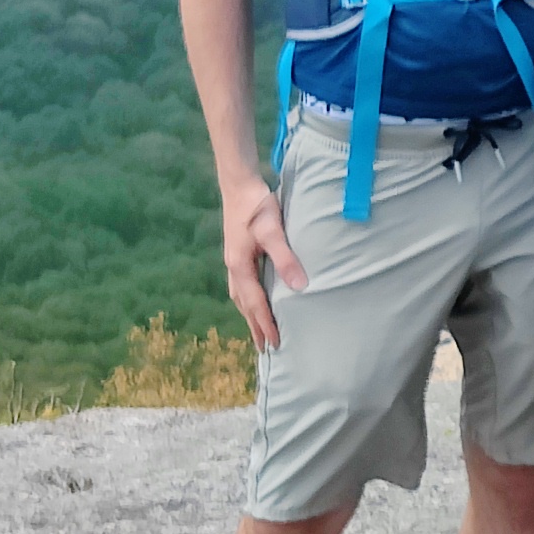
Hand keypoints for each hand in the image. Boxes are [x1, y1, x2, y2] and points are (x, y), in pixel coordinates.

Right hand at [220, 181, 308, 351]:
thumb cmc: (257, 205)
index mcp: (239, 266)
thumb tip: (299, 286)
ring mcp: (234, 261)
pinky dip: (249, 299)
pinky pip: (242, 285)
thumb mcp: (273, 231)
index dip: (265, 325)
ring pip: (241, 296)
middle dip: (255, 327)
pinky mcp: (238, 253)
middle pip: (245, 305)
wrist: (239, 184)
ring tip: (259, 331)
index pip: (255, 304)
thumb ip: (285, 258)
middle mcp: (233, 268)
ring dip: (250, 315)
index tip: (275, 344)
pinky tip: (256, 300)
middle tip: (266, 349)